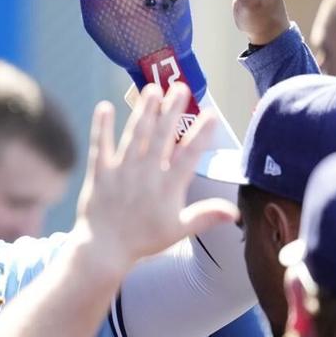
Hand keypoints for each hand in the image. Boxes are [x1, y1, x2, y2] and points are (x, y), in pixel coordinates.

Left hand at [75, 83, 237, 272]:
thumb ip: (205, 216)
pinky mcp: (100, 174)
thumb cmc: (143, 240)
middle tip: (180, 87)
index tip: (212, 114)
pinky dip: (102, 127)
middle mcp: (146, 175)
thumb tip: (234, 212)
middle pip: (161, 137)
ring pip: (134, 136)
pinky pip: (100, 146)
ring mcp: (121, 173)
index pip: (189, 156)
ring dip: (143, 111)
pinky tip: (105, 107)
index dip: (201, 135)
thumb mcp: (178, 230)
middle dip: (172, 111)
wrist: (104, 249)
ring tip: (151, 88)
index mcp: (168, 188)